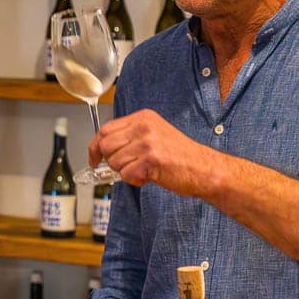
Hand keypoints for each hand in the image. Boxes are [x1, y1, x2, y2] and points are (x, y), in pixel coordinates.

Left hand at [88, 109, 213, 194]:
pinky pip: (127, 175)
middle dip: (111, 161)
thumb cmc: (180, 157)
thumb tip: (102, 148)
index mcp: (143, 118)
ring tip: (145, 170)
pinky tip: (151, 176)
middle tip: (128, 167)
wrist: (204, 169)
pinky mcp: (151, 160)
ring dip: (126, 172)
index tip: (93, 158)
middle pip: (105, 145)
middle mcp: (144, 127)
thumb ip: (130, 137)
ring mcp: (147, 142)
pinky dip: (135, 181)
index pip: (105, 129)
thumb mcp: (154, 135)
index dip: (94, 147)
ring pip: (114, 162)